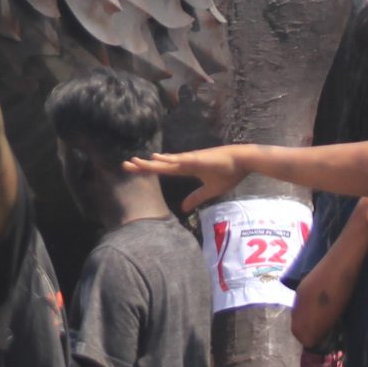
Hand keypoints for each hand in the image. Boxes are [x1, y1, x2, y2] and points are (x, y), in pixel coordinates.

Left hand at [124, 145, 245, 211]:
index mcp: (186, 168)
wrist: (243, 162)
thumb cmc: (228, 173)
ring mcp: (191, 159)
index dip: (148, 170)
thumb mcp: (210, 190)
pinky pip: (182, 160)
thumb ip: (196, 198)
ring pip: (167, 161)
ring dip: (151, 162)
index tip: (134, 169)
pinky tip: (158, 158)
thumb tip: (183, 208)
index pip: (163, 170)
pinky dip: (170, 159)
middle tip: (124, 165)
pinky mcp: (199, 159)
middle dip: (143, 166)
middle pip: (159, 165)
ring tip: (135, 161)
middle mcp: (185, 162)